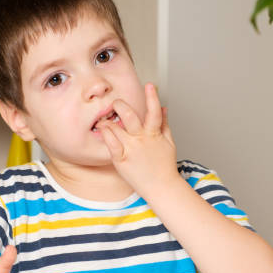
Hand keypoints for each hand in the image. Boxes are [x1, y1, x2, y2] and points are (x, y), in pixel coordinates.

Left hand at [96, 83, 180, 198]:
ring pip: (116, 127)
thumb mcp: (169, 143)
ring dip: (108, 120)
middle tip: (116, 103)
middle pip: (129, 115)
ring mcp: (130, 149)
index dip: (152, 97)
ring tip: (104, 120)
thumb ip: (165, 124)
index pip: (154, 111)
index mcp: (154, 134)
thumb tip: (165, 108)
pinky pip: (110, 144)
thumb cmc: (164, 166)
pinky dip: (106, 135)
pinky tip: (103, 131)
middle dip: (120, 105)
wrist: (161, 187)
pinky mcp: (121, 160)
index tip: (149, 85)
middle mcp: (141, 139)